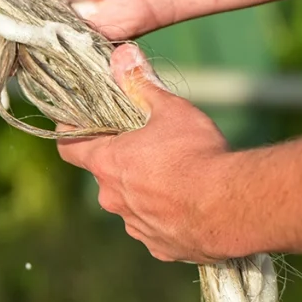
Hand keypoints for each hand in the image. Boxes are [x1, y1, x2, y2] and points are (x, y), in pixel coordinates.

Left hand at [57, 44, 233, 263]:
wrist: (232, 208)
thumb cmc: (197, 154)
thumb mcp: (170, 110)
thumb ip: (141, 83)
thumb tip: (122, 54)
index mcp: (108, 164)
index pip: (69, 147)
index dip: (70, 133)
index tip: (77, 122)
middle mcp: (114, 199)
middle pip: (105, 175)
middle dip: (121, 160)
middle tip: (147, 144)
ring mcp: (136, 227)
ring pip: (132, 203)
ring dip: (145, 190)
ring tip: (177, 175)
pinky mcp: (161, 247)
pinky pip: (156, 228)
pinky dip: (167, 216)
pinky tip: (190, 203)